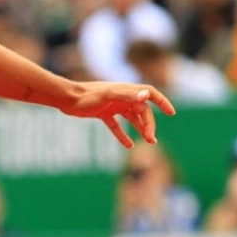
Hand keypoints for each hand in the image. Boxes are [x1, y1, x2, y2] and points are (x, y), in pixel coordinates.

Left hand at [61, 81, 175, 147]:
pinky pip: (116, 126)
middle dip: (149, 124)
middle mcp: (122, 97)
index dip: (162, 102)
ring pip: (132, 119)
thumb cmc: (87, 95)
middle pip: (142, 111)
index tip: (171, 113)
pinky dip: (122, 135)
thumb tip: (146, 95)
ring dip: (140, 129)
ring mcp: (113, 106)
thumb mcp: (108, 95)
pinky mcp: (103, 114)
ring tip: (147, 141)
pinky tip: (128, 145)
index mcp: (126, 91)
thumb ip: (127, 95)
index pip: (150, 94)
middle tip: (152, 139)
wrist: (66, 98)